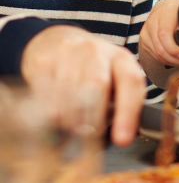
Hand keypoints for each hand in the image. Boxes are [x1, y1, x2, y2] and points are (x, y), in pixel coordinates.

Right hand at [21, 24, 145, 145]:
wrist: (59, 42)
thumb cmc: (94, 70)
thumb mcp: (115, 80)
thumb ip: (121, 103)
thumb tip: (122, 137)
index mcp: (122, 59)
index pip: (131, 83)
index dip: (128, 113)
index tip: (122, 140)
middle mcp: (97, 51)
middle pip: (97, 85)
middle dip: (93, 118)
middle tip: (90, 137)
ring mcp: (68, 52)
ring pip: (69, 91)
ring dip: (70, 118)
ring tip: (72, 130)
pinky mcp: (43, 60)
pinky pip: (45, 91)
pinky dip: (49, 110)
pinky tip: (53, 117)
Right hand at [139, 0, 178, 67]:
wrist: (165, 8)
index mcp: (166, 13)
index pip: (165, 34)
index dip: (175, 48)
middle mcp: (153, 22)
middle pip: (162, 48)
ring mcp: (146, 32)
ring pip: (158, 54)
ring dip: (174, 61)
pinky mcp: (144, 41)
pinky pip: (154, 56)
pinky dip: (167, 60)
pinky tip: (178, 58)